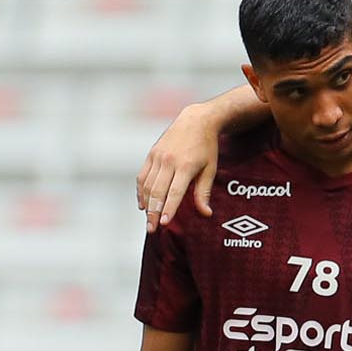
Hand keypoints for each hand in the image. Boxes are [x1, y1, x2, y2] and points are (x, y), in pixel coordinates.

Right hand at [136, 105, 222, 229]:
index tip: (164, 223)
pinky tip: (143, 204)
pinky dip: (141, 191)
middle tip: (152, 229)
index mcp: (186, 165)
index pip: (175, 192)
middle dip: (154, 212)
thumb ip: (204, 192)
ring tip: (148, 221)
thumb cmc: (206, 147)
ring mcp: (158, 157)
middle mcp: (169, 161)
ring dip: (147, 204)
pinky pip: (142, 176)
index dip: (169, 208)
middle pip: (158, 191)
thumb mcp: (210, 168)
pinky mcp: (151, 154)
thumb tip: (205, 213)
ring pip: (148, 185)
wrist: (195, 120)